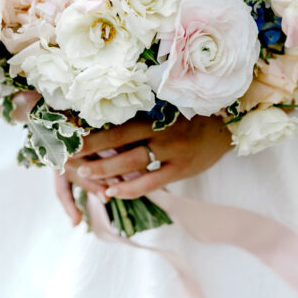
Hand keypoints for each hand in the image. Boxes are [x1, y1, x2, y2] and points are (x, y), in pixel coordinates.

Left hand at [56, 113, 231, 217]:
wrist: (228, 124)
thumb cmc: (195, 111)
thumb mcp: (171, 105)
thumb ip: (146, 110)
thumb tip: (111, 112)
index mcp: (156, 110)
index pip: (118, 120)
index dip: (94, 128)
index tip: (72, 132)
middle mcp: (162, 129)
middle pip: (120, 139)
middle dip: (92, 149)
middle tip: (68, 155)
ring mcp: (172, 150)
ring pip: (132, 162)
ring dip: (106, 170)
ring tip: (85, 175)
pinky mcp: (181, 169)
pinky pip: (151, 182)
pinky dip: (130, 188)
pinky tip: (113, 193)